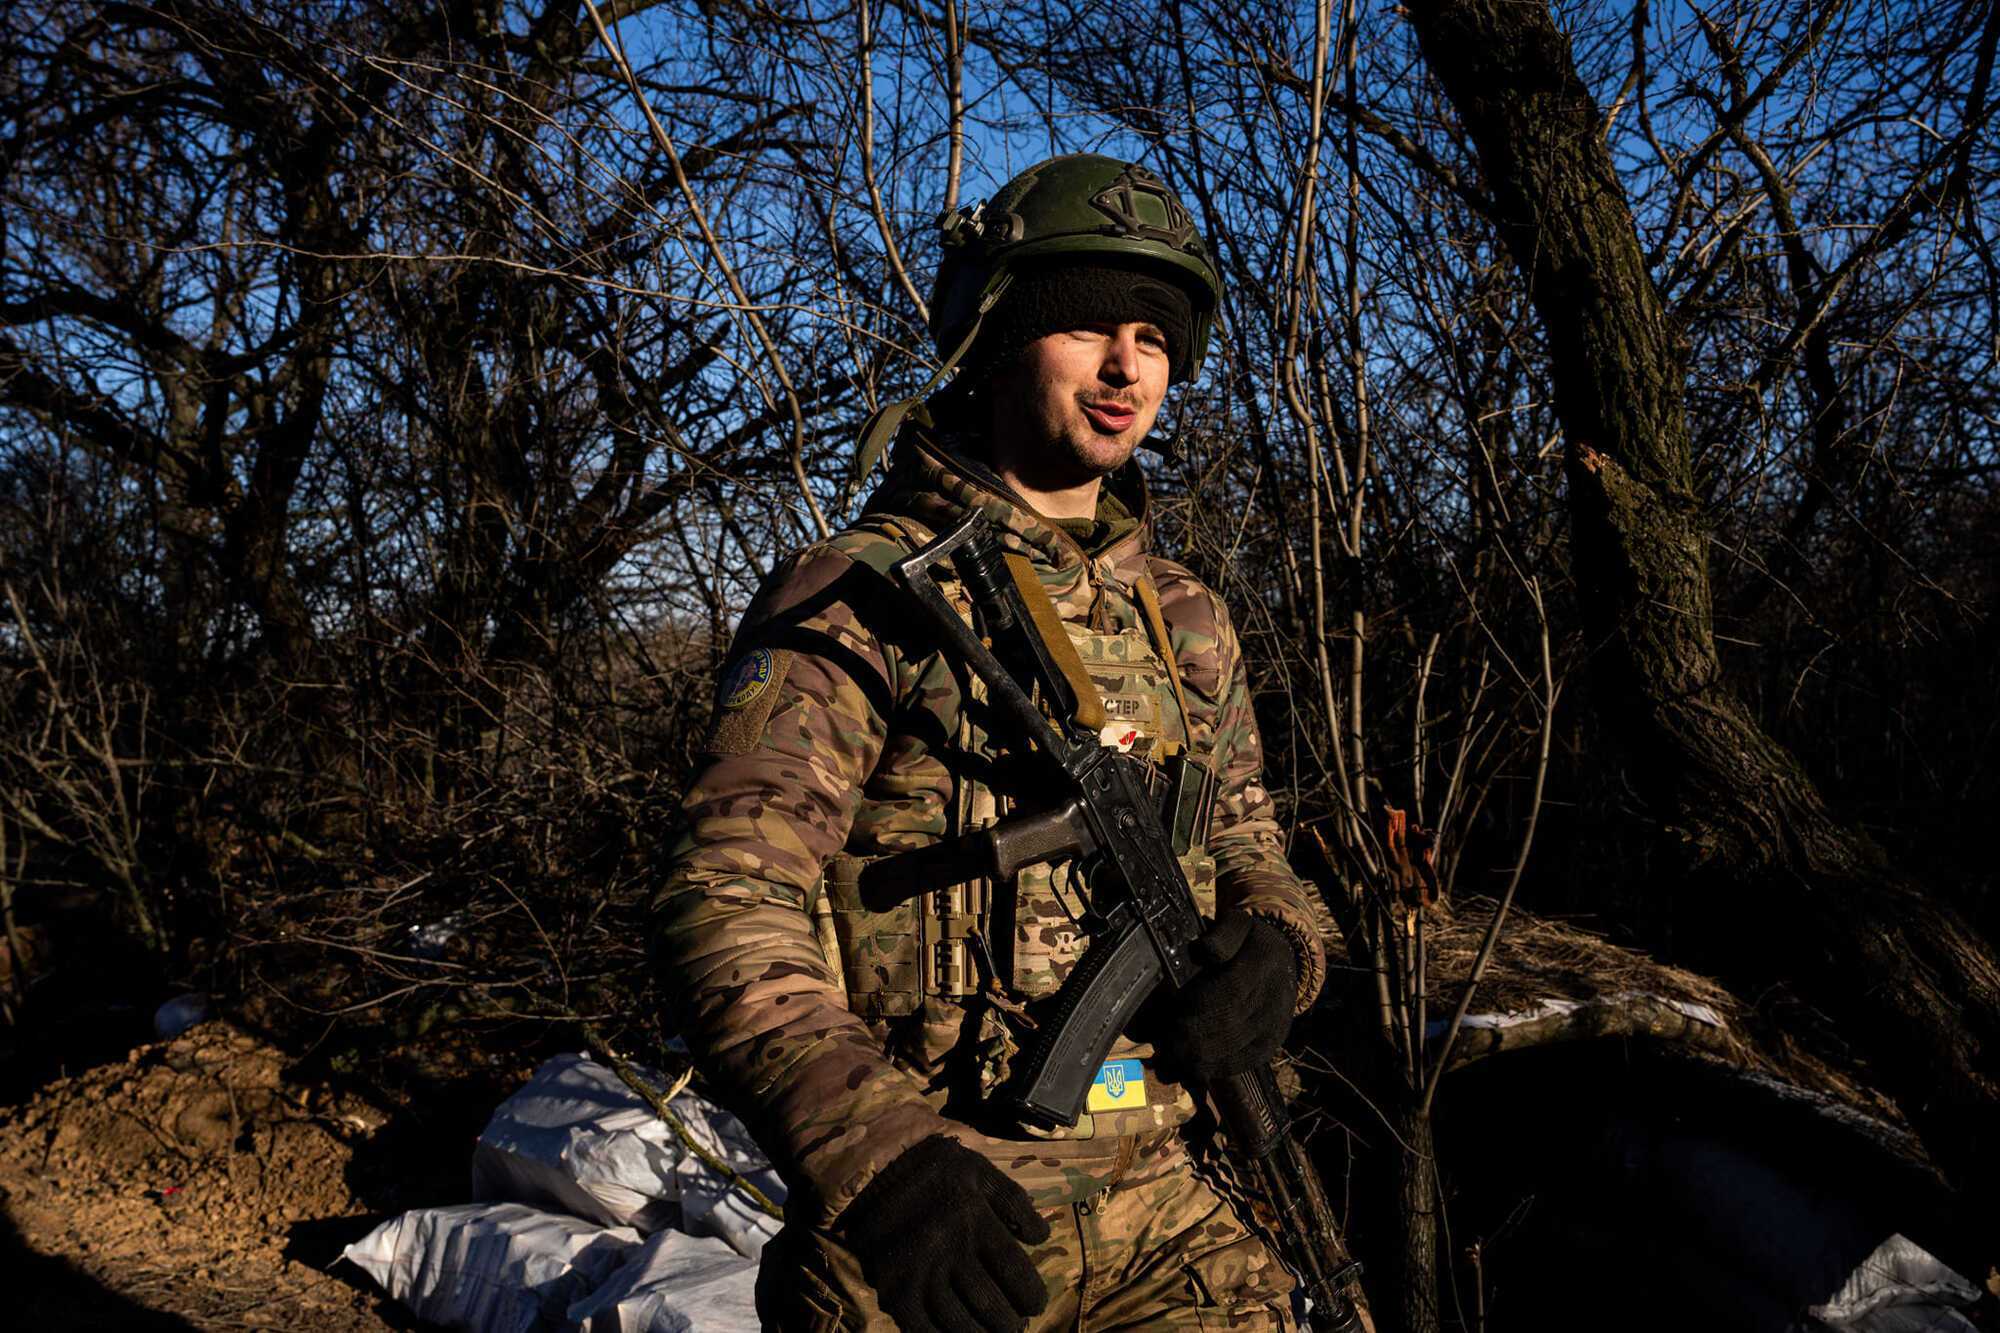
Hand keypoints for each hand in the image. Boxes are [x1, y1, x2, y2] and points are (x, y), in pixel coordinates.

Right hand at [837, 1134, 1051, 1331]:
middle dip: (1010, 1322)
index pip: (1014, 1272)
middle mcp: (947, 1249)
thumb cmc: (933, 1170)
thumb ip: (1015, 1201)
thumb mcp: (979, 1171)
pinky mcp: (893, 1289)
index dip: (1031, 1296)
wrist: (871, 1172)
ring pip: (959, 1321)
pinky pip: (922, 1328)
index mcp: (973, 1219)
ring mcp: (918, 1272)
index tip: (1036, 1304)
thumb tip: (1042, 1237)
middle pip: (990, 1303)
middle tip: (1015, 1325)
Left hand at [1154, 911, 1296, 1080]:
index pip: (1232, 988)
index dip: (1200, 1006)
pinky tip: (1191, 1072)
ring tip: (1169, 1064)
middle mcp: (1275, 995)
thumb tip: (1204, 950)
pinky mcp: (1271, 1044)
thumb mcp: (1238, 924)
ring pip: (1235, 1048)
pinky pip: (1243, 1062)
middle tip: (1163, 1047)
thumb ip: (1221, 935)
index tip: (1170, 1016)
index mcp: (1265, 960)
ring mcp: (1275, 1023)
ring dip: (1199, 1059)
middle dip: (1193, 1039)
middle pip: (1230, 1023)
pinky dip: (1214, 1069)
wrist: (1284, 963)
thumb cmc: (1248, 942)